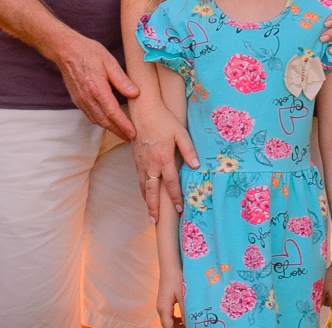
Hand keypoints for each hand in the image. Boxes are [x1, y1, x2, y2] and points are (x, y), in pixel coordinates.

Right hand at [50, 29, 138, 138]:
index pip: (112, 112)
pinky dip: (100, 122)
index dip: (123, 125)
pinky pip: (90, 115)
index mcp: (97, 88)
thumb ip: (122, 79)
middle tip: (131, 138)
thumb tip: (135, 94)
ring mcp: (81, 101)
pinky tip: (107, 121)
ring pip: (97, 120)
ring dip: (110, 129)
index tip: (133, 134)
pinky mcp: (77, 100)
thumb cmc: (89, 52)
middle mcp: (87, 98)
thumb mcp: (109, 61)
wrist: (66, 50)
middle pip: (105, 121)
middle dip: (118, 132)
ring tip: (122, 132)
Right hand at [132, 98, 199, 220]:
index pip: (171, 184)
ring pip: (143, 186)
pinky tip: (144, 192)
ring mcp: (141, 162)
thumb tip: (196, 165)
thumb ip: (188, 149)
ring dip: (146, 201)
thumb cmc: (164, 119)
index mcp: (164, 159)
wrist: (143, 110)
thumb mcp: (180, 132)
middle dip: (154, 208)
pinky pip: (138, 178)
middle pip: (152, 192)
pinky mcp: (135, 158)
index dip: (176, 197)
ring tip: (150, 213)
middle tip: (156, 222)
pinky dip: (141, 189)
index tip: (179, 209)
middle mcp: (151, 164)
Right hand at [156, 260, 185, 327]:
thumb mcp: (182, 295)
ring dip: (177, 325)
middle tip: (191, 327)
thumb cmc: (175, 277)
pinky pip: (169, 315)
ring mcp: (162, 304)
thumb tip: (189, 324)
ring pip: (168, 321)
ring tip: (189, 324)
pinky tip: (184, 318)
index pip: (168, 327)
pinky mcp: (165, 300)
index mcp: (163, 308)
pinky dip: (176, 319)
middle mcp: (160, 308)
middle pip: (168, 325)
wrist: (169, 263)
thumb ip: (185, 311)